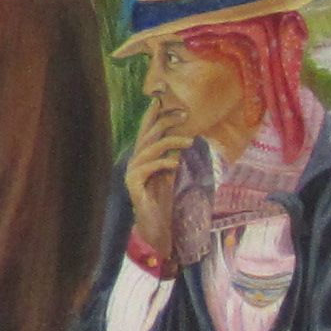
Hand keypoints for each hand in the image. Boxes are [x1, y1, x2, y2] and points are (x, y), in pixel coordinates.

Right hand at [128, 95, 191, 246]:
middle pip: (148, 133)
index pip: (149, 130)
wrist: (159, 230)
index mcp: (146, 157)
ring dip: (171, 143)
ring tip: (190, 143)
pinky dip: (163, 163)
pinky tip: (177, 165)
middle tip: (184, 113)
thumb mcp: (179, 178)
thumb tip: (197, 143)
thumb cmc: (171, 204)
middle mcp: (137, 160)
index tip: (168, 100)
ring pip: (149, 148)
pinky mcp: (132, 184)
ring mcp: (133, 171)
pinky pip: (147, 167)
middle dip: (164, 119)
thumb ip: (182, 160)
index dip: (156, 114)